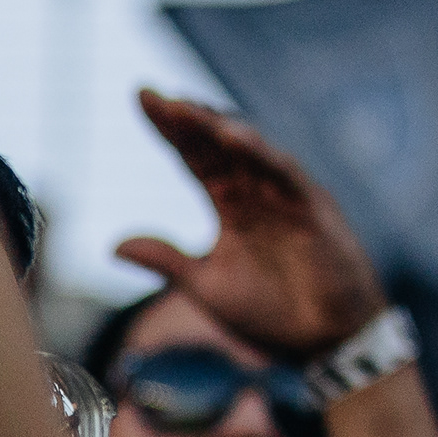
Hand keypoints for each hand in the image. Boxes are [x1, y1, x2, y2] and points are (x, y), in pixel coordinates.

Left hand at [116, 90, 387, 362]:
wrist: (324, 342)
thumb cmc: (270, 312)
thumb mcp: (205, 286)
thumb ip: (165, 261)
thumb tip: (113, 245)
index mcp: (230, 205)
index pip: (195, 158)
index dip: (170, 130)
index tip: (140, 97)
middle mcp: (258, 193)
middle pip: (218, 146)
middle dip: (187, 120)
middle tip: (154, 94)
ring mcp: (287, 197)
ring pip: (251, 151)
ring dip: (219, 128)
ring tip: (186, 107)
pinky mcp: (314, 210)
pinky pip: (285, 174)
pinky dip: (260, 153)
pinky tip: (235, 136)